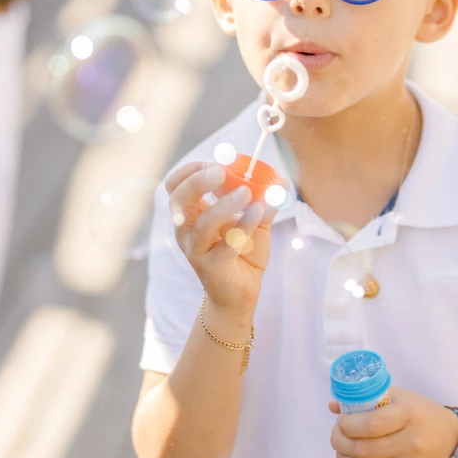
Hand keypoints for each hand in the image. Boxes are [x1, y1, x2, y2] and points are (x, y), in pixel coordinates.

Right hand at [165, 161, 276, 314]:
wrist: (240, 293)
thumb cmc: (242, 253)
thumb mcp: (253, 221)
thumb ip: (264, 199)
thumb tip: (281, 180)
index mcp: (191, 214)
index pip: (176, 185)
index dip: (192, 171)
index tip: (218, 163)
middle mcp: (187, 231)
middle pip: (179, 199)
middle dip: (198, 182)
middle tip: (221, 171)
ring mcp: (196, 250)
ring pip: (202, 224)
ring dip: (224, 205)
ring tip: (246, 192)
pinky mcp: (212, 268)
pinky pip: (226, 245)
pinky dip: (243, 225)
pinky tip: (258, 212)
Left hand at [329, 387, 457, 457]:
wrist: (454, 443)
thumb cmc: (423, 416)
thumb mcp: (401, 398)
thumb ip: (369, 398)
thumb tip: (334, 406)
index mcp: (409, 415)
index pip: (369, 425)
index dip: (346, 425)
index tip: (341, 421)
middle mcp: (413, 443)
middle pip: (362, 449)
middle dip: (339, 442)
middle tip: (337, 437)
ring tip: (342, 453)